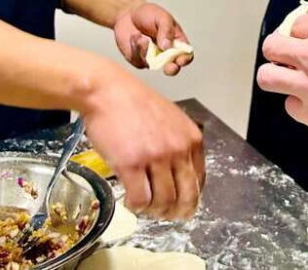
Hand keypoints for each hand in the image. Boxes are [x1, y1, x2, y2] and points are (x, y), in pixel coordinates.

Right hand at [82, 78, 204, 219]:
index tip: (181, 205)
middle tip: (166, 216)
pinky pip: (140, 199)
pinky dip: (137, 207)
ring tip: (145, 208)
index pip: (200, 180)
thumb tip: (179, 175)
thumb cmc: (134, 103)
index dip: (190, 198)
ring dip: (154, 211)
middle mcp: (179, 149)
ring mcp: (156, 157)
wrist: (107, 91)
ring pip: (164, 201)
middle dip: (177, 212)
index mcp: (192, 139)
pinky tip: (131, 202)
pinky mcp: (132, 164)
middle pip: (186, 196)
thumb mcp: (171, 119)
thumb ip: (179, 144)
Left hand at [114, 0, 192, 75]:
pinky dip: (136, 48)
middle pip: (173, 67)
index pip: (186, 55)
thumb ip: (167, 30)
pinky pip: (139, 60)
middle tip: (168, 67)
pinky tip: (135, 36)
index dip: (185, 59)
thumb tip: (167, 47)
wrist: (127, 14)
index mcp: (177, 42)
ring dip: (146, 50)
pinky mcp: (140, 60)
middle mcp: (167, 53)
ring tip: (140, 36)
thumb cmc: (148, 14)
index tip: (180, 60)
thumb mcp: (162, 17)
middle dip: (172, 69)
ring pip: (153, 64)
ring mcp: (153, 59)